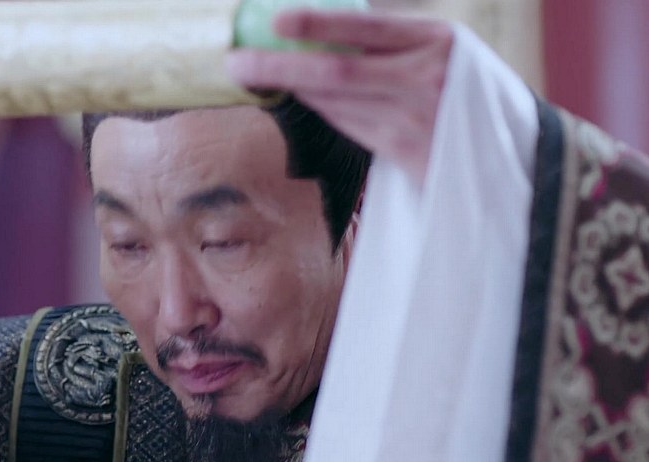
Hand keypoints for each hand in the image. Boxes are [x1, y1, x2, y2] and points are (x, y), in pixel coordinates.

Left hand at [226, 10, 452, 176]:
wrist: (514, 151)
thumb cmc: (470, 89)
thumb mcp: (446, 49)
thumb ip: (395, 41)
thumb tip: (323, 30)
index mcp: (437, 40)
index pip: (365, 28)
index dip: (317, 24)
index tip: (276, 19)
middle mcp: (425, 79)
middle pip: (336, 72)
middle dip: (278, 67)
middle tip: (235, 62)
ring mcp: (414, 121)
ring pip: (335, 104)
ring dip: (292, 91)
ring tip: (255, 75)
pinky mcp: (405, 154)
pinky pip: (348, 127)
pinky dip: (319, 111)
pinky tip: (298, 98)